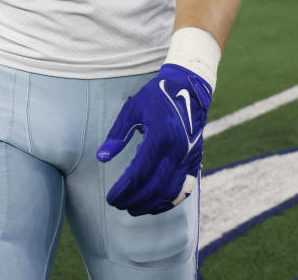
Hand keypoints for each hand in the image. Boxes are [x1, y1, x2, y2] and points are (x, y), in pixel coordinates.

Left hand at [96, 64, 210, 215]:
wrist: (190, 87)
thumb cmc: (157, 96)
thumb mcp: (133, 109)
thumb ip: (118, 134)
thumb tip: (102, 158)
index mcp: (160, 137)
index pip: (139, 173)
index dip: (124, 190)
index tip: (111, 198)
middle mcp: (177, 150)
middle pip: (154, 187)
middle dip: (134, 200)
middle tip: (117, 206)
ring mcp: (188, 157)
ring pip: (169, 192)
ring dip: (150, 205)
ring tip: (133, 209)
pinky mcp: (195, 160)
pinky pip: (183, 188)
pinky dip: (169, 202)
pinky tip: (155, 206)